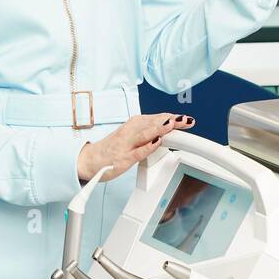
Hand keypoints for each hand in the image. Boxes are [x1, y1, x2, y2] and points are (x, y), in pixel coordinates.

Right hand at [76, 113, 195, 183]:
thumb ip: (150, 130)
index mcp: (135, 123)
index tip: (188, 119)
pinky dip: (148, 146)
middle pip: (155, 124)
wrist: (90, 160)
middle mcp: (132, 130)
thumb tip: (171, 126)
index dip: (174, 118)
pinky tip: (157, 142)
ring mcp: (127, 143)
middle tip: (187, 120)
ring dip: (160, 129)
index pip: (158, 118)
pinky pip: (138, 151)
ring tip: (172, 124)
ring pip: (146, 134)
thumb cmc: (114, 147)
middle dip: (173, 122)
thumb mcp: (133, 134)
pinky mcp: (124, 157)